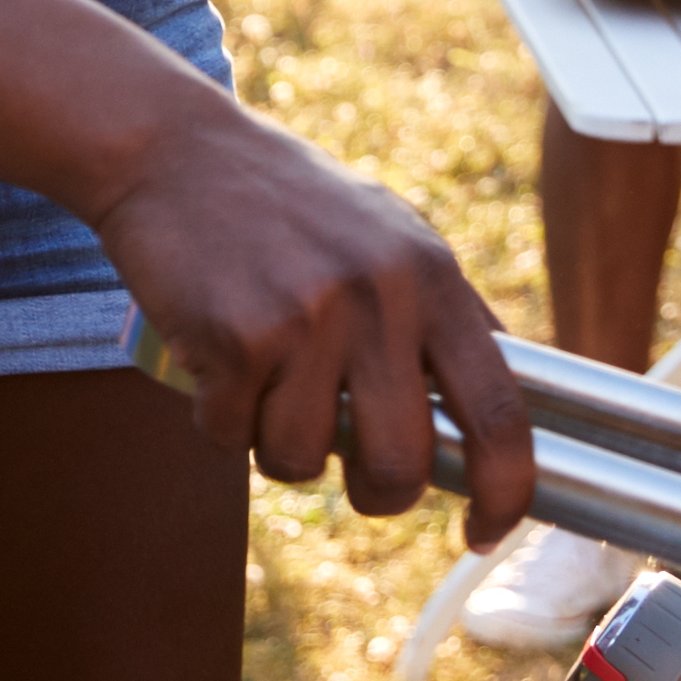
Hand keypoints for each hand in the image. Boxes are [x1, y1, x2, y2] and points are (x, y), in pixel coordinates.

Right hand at [107, 109, 531, 549]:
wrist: (173, 149)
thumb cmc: (286, 200)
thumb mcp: (391, 235)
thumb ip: (441, 314)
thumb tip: (495, 410)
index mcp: (432, 278)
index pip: (499, 412)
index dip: (506, 492)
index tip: (487, 531)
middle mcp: (379, 297)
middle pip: (401, 466)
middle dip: (374, 492)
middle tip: (347, 467)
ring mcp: (305, 317)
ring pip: (301, 461)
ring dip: (275, 444)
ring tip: (263, 381)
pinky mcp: (233, 336)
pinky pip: (229, 435)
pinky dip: (216, 416)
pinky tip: (214, 358)